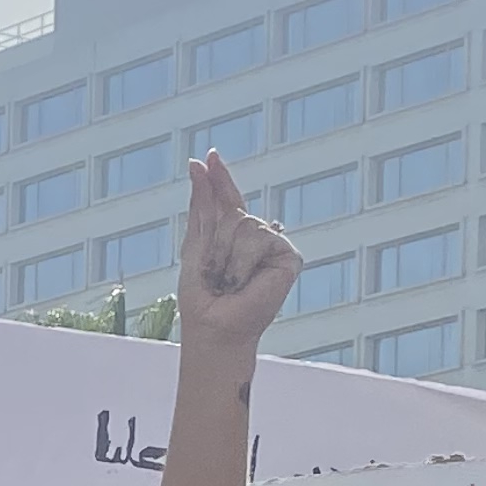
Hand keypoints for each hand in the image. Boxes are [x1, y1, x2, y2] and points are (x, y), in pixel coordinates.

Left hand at [176, 152, 299, 351]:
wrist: (215, 329)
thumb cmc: (203, 298)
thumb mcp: (196, 245)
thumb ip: (202, 204)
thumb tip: (199, 162)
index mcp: (232, 235)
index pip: (227, 199)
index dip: (218, 178)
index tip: (208, 155)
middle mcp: (256, 236)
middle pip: (232, 212)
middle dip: (215, 243)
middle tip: (214, 275)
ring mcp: (274, 245)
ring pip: (245, 224)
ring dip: (226, 256)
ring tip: (228, 282)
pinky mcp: (289, 256)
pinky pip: (261, 238)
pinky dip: (243, 263)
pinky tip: (245, 283)